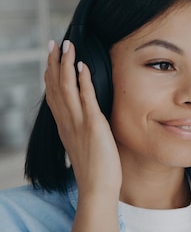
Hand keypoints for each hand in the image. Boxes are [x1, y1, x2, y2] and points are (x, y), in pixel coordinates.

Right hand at [44, 40, 121, 195]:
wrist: (97, 188)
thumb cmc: (96, 171)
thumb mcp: (85, 146)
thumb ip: (83, 131)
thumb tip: (88, 122)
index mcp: (65, 126)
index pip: (53, 95)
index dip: (51, 75)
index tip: (51, 58)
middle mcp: (67, 122)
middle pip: (55, 86)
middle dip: (54, 63)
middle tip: (53, 43)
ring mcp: (78, 123)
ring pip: (67, 88)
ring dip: (66, 64)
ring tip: (67, 46)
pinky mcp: (93, 126)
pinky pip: (86, 99)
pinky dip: (83, 81)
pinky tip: (83, 66)